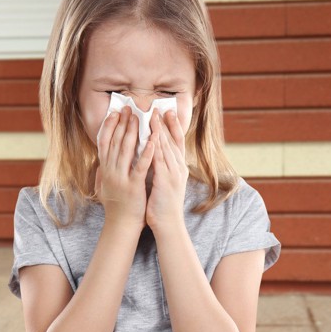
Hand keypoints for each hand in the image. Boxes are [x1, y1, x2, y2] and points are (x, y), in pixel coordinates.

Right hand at [96, 106, 154, 227]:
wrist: (121, 225)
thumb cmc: (115, 207)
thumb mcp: (103, 188)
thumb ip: (101, 175)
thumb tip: (99, 164)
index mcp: (104, 170)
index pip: (103, 143)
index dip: (109, 126)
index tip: (114, 113)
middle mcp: (110, 171)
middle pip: (115, 142)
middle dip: (122, 123)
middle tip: (129, 108)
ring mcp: (121, 178)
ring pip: (127, 150)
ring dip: (134, 132)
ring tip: (140, 117)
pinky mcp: (134, 186)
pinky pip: (141, 166)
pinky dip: (147, 152)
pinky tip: (154, 140)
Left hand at [146, 110, 187, 231]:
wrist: (168, 225)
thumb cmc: (163, 205)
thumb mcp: (165, 183)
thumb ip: (162, 169)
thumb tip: (156, 157)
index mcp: (178, 168)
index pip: (176, 143)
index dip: (172, 126)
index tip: (167, 112)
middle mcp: (178, 168)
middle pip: (173, 141)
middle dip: (166, 123)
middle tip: (160, 107)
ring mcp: (173, 174)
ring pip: (167, 147)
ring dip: (160, 131)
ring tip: (154, 116)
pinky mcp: (166, 181)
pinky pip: (160, 161)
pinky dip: (156, 148)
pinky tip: (151, 138)